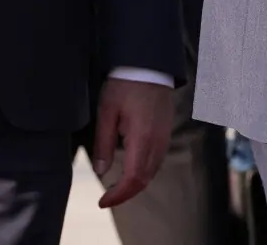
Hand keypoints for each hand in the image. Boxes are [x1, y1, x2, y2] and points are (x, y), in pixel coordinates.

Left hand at [92, 79, 173, 208]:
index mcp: (142, 138)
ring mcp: (164, 137)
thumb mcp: (106, 112)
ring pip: (152, 171)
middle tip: (106, 198)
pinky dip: (143, 171)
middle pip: (145, 179)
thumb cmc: (125, 85)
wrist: (150, 65)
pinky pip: (156, 160)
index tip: (102, 201)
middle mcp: (158, 142)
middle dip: (125, 193)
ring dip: (135, 183)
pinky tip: (129, 169)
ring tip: (115, 186)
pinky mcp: (166, 133)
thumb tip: (101, 171)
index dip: (118, 195)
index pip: (133, 179)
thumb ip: (104, 143)